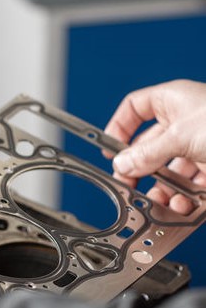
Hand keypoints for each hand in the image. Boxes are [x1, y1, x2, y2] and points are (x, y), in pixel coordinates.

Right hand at [105, 79, 205, 213]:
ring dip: (160, 189)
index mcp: (175, 102)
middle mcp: (186, 123)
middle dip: (138, 167)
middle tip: (127, 183)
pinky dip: (182, 199)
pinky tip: (180, 205)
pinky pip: (188, 186)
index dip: (119, 126)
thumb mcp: (181, 135)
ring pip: (167, 171)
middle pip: (148, 145)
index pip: (136, 108)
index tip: (110, 148)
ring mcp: (199, 147)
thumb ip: (146, 152)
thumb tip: (122, 163)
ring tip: (156, 201)